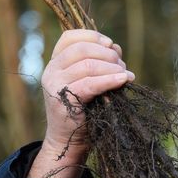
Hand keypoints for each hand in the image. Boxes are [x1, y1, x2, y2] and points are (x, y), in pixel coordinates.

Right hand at [28, 29, 134, 177]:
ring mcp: (54, 84)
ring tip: (126, 75)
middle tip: (122, 66)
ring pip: (87, 65)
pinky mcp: (63, 99)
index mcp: (55, 62)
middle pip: (82, 49)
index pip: (70, 37)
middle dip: (107, 54)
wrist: (70, 141)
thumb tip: (116, 48)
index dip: (93, 37)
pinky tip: (124, 80)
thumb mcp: (89, 81)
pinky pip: (90, 84)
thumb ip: (98, 63)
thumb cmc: (85, 110)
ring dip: (112, 67)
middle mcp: (51, 70)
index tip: (111, 45)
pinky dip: (110, 80)